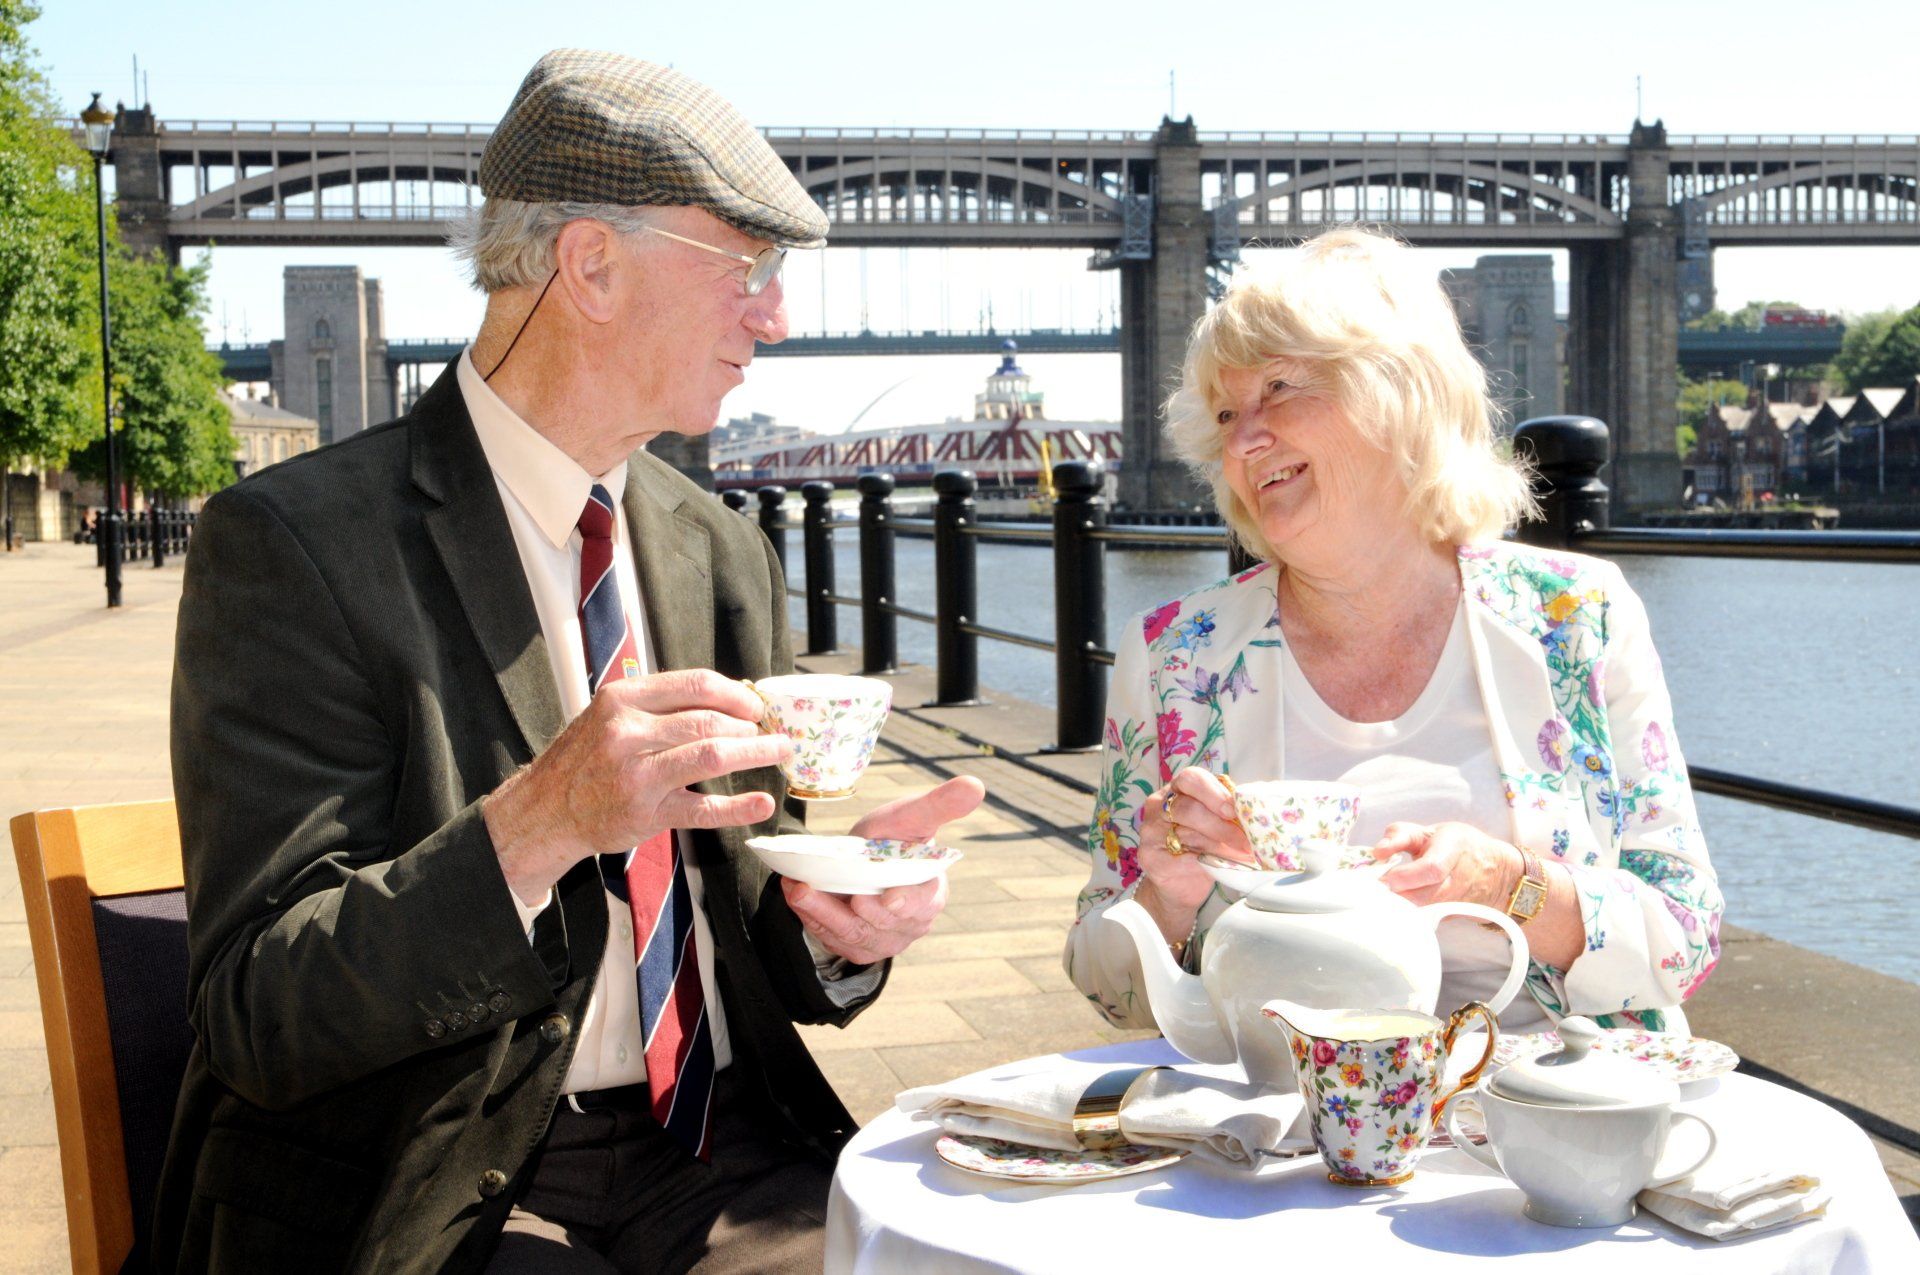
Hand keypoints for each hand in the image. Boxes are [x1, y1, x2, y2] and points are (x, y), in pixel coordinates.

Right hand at [484, 669, 792, 902]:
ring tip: (779, 752)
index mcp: (622, 699)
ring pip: (712, 757)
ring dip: (755, 753)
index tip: (756, 704)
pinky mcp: (646, 814)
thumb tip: (729, 697)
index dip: (736, 694)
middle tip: (772, 731)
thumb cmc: (587, 757)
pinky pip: (703, 809)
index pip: (695, 685)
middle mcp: (627, 733)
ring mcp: (637, 775)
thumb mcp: (611, 714)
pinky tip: (762, 803)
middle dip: (750, 726)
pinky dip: (738, 807)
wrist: (546, 809)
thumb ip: (660, 704)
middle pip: (709, 721)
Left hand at [782, 776, 984, 962]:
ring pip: (854, 935)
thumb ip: (941, 805)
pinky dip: (812, 920)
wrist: (863, 860)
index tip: (888, 898)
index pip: (922, 903)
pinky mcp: (859, 948)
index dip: (906, 903)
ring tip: (798, 891)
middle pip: (882, 924)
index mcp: (931, 893)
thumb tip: (975, 785)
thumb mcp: (913, 816)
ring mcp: (885, 940)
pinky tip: (796, 897)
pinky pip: (835, 941)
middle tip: (820, 888)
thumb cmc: (894, 838)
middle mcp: (912, 924)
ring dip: (821, 913)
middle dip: (850, 909)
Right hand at [1135, 767, 1255, 924]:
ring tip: (1242, 854)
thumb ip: (1225, 813)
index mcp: (1175, 790)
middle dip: (1220, 824)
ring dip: (1220, 846)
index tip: (1234, 811)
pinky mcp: (1151, 858)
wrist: (1177, 885)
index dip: (1213, 792)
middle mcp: (1158, 806)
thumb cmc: (1199, 848)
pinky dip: (1208, 862)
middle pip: (1187, 807)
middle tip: (1244, 840)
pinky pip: (1183, 858)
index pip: (1190, 778)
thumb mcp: (1212, 823)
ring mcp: (1151, 832)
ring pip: (1187, 834)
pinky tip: (1224, 867)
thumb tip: (1255, 815)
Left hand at [1371, 821, 1521, 908]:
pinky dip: (1405, 915)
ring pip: (1422, 912)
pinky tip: (1392, 906)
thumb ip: (1400, 836)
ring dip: (1397, 907)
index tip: (1383, 877)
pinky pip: (1424, 919)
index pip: (1431, 868)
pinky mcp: (1450, 917)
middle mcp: (1458, 879)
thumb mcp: (1431, 832)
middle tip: (1373, 890)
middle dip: (1395, 895)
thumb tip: (1377, 852)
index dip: (1405, 876)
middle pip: (1424, 896)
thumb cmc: (1458, 847)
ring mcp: (1456, 903)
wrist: (1498, 874)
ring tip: (1379, 897)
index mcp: (1454, 849)